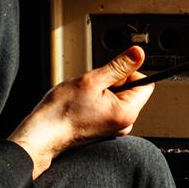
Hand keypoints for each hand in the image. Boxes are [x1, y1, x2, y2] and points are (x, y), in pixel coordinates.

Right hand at [9, 45, 154, 178]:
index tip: (110, 74)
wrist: (43, 133)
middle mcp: (124, 123)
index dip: (128, 73)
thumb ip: (119, 66)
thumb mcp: (93, 80)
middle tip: (93, 87)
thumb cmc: (62, 112)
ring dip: (103, 91)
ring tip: (85, 97)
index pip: (145, 84)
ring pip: (118, 96)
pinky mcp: (104, 128)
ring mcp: (114, 127)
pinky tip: (83, 104)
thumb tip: (138, 54)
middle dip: (113, 82)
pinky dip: (98, 100)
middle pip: (131, 90)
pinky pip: (108, 106)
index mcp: (127, 113)